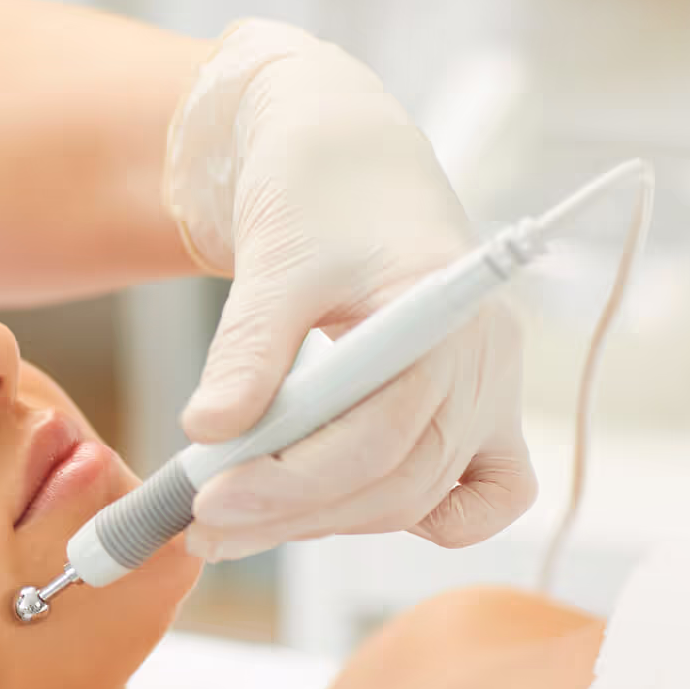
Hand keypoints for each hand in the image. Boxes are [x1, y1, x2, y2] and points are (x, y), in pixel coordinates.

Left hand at [163, 20, 534, 561]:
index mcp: (450, 316)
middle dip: (293, 512)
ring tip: (227, 525)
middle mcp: (487, 363)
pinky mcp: (475, 413)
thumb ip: (247, 348)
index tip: (207, 500)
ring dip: (321, 520)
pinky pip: (477, 497)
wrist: (345, 161)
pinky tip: (336, 515)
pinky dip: (417, 518)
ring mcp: (490, 393)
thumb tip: (207, 431)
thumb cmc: (316, 196)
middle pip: (398, 479)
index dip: (291, 482)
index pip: (380, 436)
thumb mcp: (274, 262)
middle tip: (200, 527)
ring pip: (416, 496)